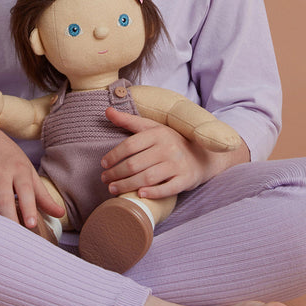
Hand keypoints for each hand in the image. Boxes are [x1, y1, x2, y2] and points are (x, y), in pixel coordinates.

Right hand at [0, 126, 64, 227]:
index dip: (28, 207)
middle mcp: (0, 173)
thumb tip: (61, 214)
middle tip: (12, 240)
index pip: (26, 190)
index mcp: (19, 170)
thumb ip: (42, 195)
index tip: (31, 225)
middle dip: (8, 219)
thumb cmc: (9, 159)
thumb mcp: (27, 171)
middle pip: (3, 199)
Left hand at [100, 107, 218, 199]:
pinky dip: (153, 193)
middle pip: (135, 164)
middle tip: (105, 179)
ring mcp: (177, 164)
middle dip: (116, 173)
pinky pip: (167, 189)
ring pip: (147, 178)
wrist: (202, 156)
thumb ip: (129, 120)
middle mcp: (168, 148)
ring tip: (113, 189)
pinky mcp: (185, 180)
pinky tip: (139, 195)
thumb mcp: (152, 127)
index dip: (113, 156)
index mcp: (158, 133)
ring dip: (127, 185)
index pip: (129, 145)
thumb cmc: (170, 142)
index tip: (103, 164)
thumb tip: (107, 110)